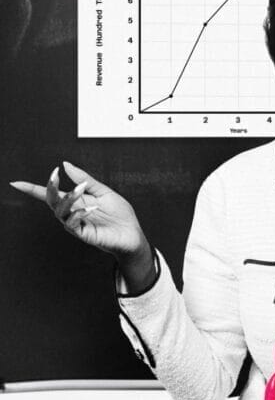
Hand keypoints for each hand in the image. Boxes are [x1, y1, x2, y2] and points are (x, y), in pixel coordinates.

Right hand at [10, 161, 148, 260]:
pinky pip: (73, 224)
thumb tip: (66, 164)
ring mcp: (76, 224)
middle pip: (51, 201)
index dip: (33, 189)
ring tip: (82, 190)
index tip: (16, 183)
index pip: (51, 194)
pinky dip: (79, 213)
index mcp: (75, 201)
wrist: (133, 234)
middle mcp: (72, 212)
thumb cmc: (119, 214)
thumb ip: (84, 179)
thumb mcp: (103, 192)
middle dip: (50, 188)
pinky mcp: (83, 234)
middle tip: (55, 176)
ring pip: (60, 211)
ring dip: (69, 198)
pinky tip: (91, 208)